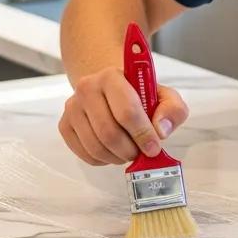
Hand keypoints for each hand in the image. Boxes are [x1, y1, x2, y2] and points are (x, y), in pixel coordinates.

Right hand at [58, 67, 189, 165]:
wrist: (110, 91)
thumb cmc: (139, 95)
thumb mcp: (164, 96)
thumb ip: (172, 110)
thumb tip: (160, 130)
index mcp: (112, 77)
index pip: (127, 111)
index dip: (143, 135)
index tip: (154, 148)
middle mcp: (87, 88)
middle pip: (109, 133)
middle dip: (130, 150)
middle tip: (141, 153)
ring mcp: (72, 107)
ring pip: (96, 147)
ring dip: (117, 157)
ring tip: (129, 152)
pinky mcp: (64, 125)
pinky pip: (84, 154)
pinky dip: (103, 160)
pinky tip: (113, 151)